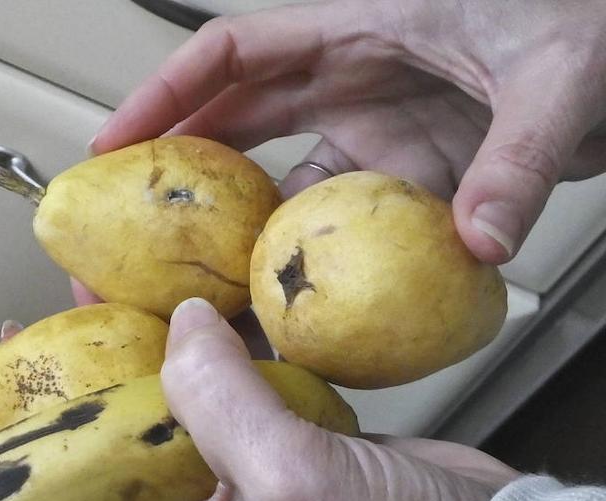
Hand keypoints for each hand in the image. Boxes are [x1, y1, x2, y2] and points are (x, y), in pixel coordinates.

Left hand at [53, 298, 519, 500]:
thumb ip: (218, 403)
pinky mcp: (274, 439)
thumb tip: (178, 324)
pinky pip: (217, 388)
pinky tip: (188, 299)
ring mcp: (229, 472)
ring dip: (119, 355)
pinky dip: (199, 345)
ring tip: (85, 295)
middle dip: (46, 394)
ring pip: (150, 408)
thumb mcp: (290, 482)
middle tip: (14, 336)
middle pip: (87, 450)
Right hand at [92, 0, 605, 262]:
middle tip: (124, 225)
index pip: (233, 54)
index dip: (163, 94)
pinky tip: (288, 301)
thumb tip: (478, 241)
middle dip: (176, 169)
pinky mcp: (404, 175)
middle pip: (233, 122)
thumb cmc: (591, 18)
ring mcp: (375, 132)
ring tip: (196, 285)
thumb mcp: (559, 75)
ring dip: (238, 232)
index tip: (115, 143)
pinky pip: (336, 222)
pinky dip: (308, 261)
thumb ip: (516, 161)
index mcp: (358, 29)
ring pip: (278, 183)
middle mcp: (351, 82)